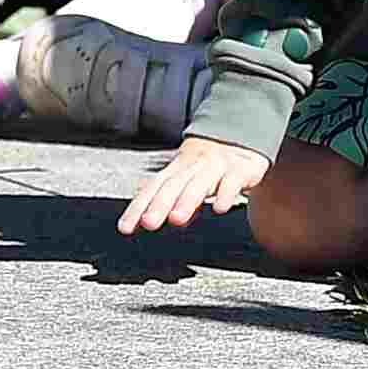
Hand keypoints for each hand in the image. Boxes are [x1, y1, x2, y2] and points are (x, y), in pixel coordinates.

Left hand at [120, 136, 267, 237]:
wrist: (242, 140)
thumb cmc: (209, 165)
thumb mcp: (190, 179)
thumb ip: (175, 199)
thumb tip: (156, 218)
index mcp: (177, 168)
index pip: (153, 188)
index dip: (138, 207)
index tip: (125, 228)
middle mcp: (193, 164)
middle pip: (173, 185)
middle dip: (158, 204)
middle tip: (147, 223)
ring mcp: (217, 164)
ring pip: (199, 183)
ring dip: (186, 200)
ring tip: (176, 219)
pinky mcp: (240, 169)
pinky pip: (232, 181)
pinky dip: (226, 194)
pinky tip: (219, 209)